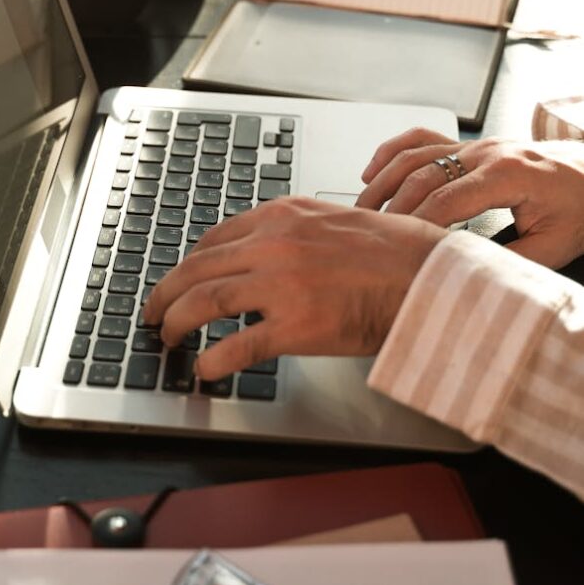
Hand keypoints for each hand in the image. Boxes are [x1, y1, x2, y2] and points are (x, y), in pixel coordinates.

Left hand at [142, 198, 445, 381]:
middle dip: (166, 293)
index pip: (215, 238)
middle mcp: (274, 244)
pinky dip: (213, 359)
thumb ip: (295, 232)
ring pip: (205, 301)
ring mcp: (282, 284)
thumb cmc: (396, 251)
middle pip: (197, 269)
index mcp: (283, 216)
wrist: (430, 277)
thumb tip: (266, 250)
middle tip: (153, 312)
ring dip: (177, 322)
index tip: (179, 279)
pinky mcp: (296, 325)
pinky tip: (204, 368)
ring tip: (168, 338)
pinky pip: (238, 345)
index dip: (189, 263)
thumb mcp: (334, 219)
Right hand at [357, 127, 583, 267]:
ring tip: (361, 208)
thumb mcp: (554, 245)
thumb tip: (467, 273)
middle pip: (421, 176)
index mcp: (507, 174)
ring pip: (414, 153)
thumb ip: (511, 260)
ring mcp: (476, 145)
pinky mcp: (470, 146)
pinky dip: (392, 151)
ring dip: (383, 179)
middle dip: (391, 206)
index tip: (396, 248)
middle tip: (368, 234)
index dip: (416, 224)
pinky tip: (373, 171)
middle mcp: (486, 152)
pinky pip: (421, 138)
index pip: (445, 199)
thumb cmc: (580, 209)